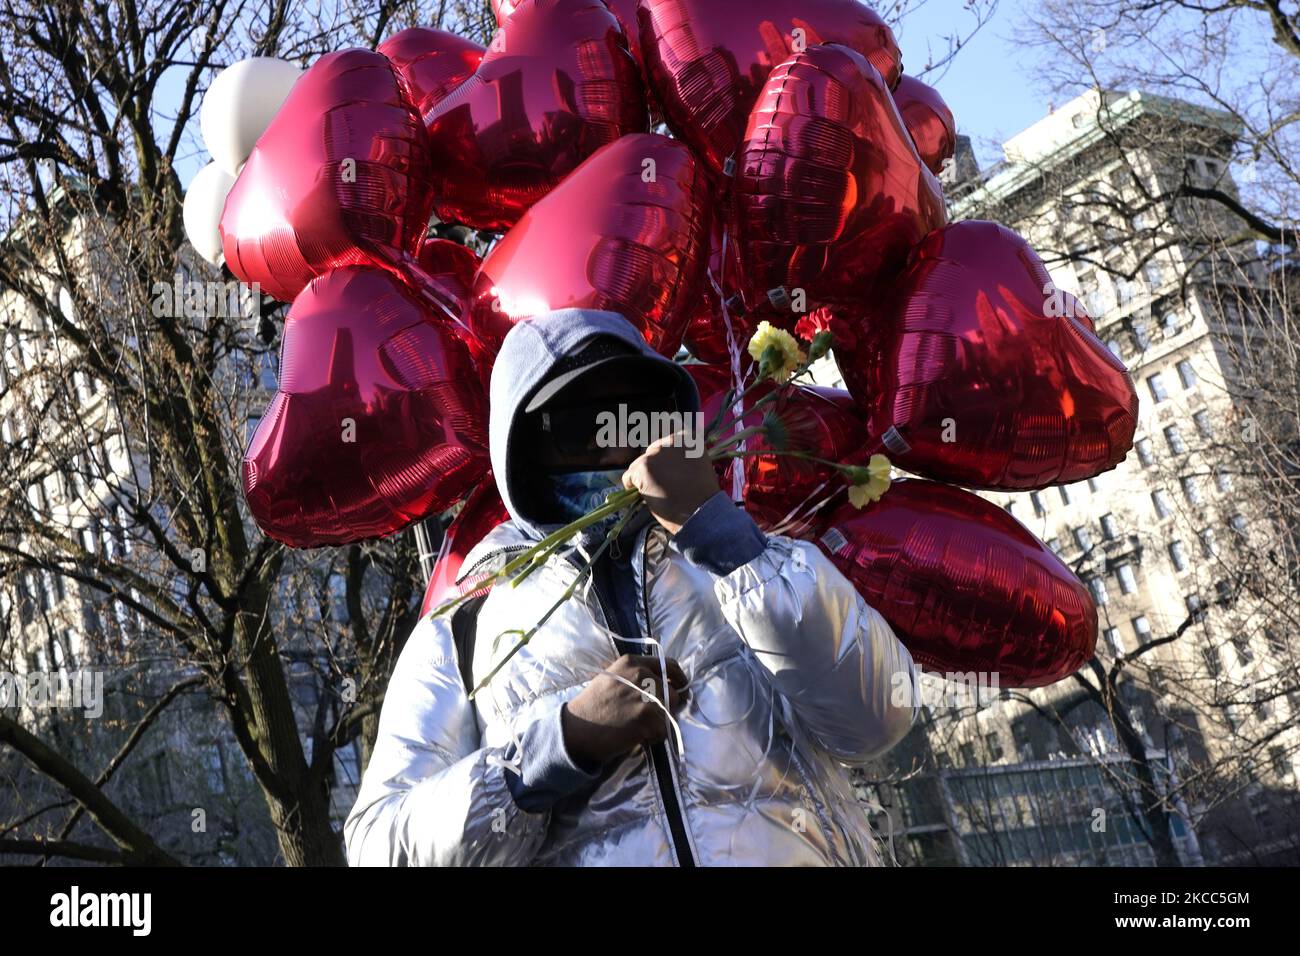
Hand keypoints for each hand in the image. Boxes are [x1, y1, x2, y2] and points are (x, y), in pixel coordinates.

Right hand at [562, 654, 688, 766]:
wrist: (577, 730)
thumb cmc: (593, 706)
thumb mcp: (614, 678)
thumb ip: (638, 676)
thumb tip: (668, 683)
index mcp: (632, 662)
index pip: (668, 666)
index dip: (678, 678)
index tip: (680, 687)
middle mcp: (641, 675)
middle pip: (673, 692)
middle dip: (667, 706)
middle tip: (651, 717)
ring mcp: (646, 696)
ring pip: (670, 712)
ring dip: (659, 723)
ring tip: (639, 727)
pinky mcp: (648, 719)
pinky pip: (663, 730)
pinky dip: (653, 737)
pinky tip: (636, 736)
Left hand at [622, 432, 719, 535]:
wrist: (701, 513)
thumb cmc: (702, 496)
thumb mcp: (697, 466)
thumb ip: (681, 458)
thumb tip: (661, 463)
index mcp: (688, 438)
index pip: (666, 443)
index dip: (664, 460)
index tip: (669, 473)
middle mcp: (671, 440)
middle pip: (651, 453)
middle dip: (653, 468)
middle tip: (662, 486)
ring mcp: (656, 453)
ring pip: (638, 465)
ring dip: (644, 479)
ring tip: (659, 493)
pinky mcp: (644, 467)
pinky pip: (629, 477)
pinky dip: (633, 487)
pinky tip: (648, 497)